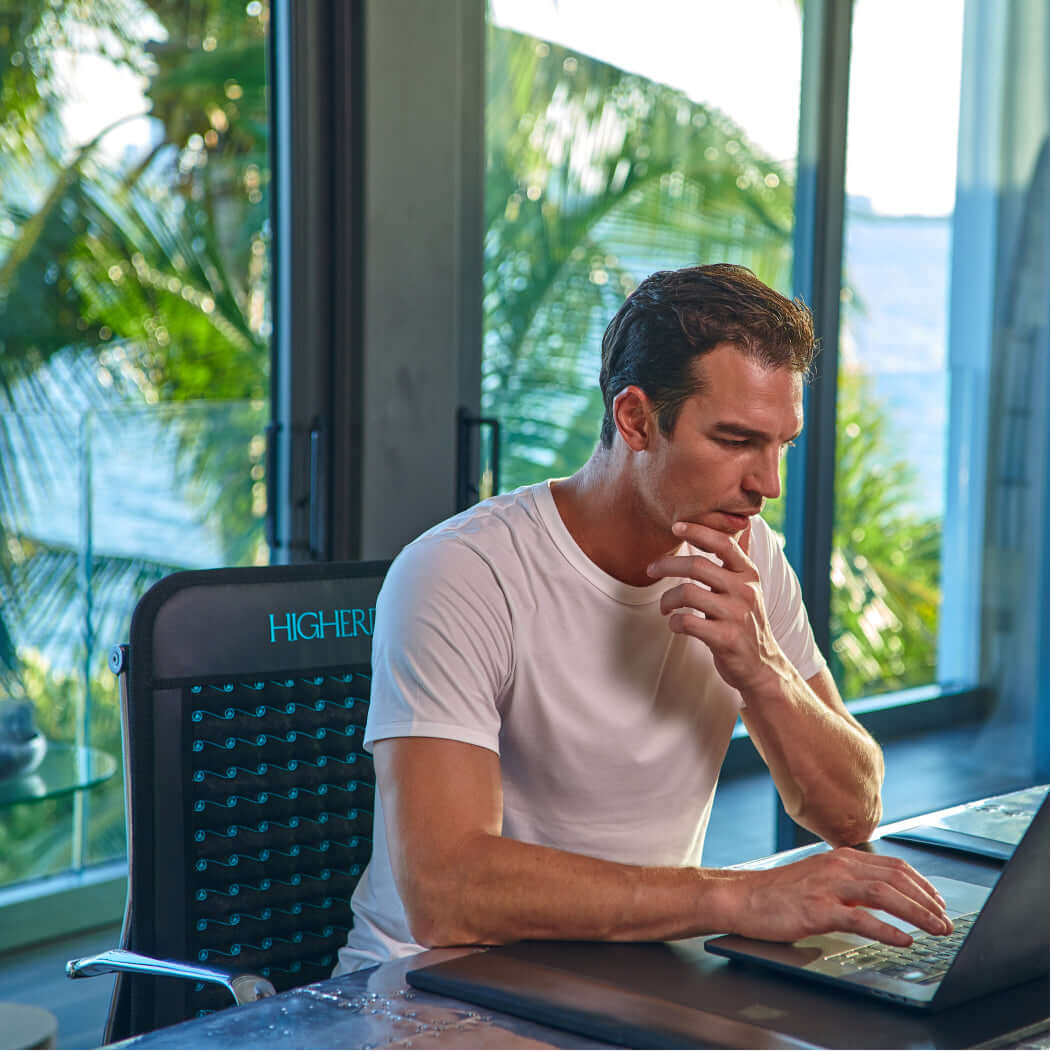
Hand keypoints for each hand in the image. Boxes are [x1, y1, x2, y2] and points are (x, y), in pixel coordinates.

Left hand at [646, 520, 781, 694]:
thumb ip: (739, 560)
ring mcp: (736, 615)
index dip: (698, 531)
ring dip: (667, 599)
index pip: (724, 543)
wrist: (761, 666)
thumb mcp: (749, 588)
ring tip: (665, 607)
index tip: (675, 526)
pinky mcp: (726, 639)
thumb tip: (746, 525)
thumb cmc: (746, 622)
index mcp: (749, 574)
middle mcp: (744, 591)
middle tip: (650, 569)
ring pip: (687, 593)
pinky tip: (675, 624)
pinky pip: (687, 622)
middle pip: (697, 566)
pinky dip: (673, 621)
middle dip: (667, 564)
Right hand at [730, 848, 952, 945]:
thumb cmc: (778, 893)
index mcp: (841, 858)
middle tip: (947, 921)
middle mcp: (838, 866)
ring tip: (936, 930)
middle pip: (895, 877)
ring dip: (917, 913)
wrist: (741, 897)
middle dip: (927, 900)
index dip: (922, 885)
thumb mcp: (819, 880)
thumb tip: (881, 900)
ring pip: (884, 894)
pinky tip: (903, 940)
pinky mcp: (817, 909)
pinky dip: (887, 929)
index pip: (893, 866)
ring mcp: (828, 887)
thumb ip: (848, 885)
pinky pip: (860, 918)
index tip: (939, 902)